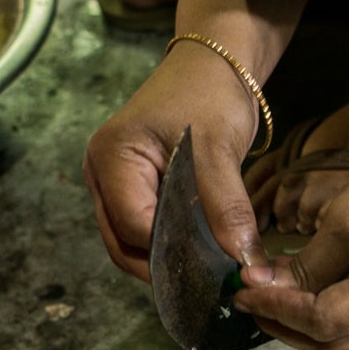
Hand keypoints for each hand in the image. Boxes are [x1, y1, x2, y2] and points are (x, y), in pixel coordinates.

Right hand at [83, 45, 266, 280]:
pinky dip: (171, 245)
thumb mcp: (220, 150)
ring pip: (132, 243)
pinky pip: (145, 230)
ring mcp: (113, 185)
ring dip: (168, 260)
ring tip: (210, 270)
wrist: (212, 67)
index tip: (217, 269)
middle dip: (166, 266)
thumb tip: (247, 266)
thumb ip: (228, 210)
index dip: (174, 252)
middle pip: (124, 243)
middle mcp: (101, 175)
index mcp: (111, 158)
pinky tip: (203, 253)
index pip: (135, 225)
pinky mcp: (132, 191)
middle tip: (213, 282)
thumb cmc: (209, 95)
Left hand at [234, 139, 348, 349]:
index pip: (323, 322)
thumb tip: (262, 286)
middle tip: (248, 298)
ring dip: (305, 323)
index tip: (242, 291)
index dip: (278, 309)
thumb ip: (308, 262)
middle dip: (285, 325)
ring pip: (347, 341)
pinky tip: (304, 290)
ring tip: (269, 293)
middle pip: (333, 345)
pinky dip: (330, 314)